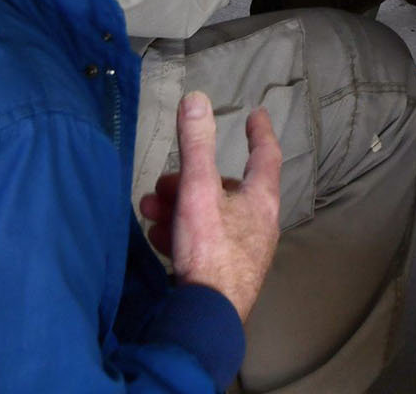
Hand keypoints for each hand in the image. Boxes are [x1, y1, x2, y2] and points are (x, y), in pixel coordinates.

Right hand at [139, 94, 282, 319]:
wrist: (207, 316)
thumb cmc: (210, 252)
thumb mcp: (198, 191)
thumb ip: (196, 145)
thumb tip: (197, 99)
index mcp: (260, 200)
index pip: (265, 155)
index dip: (259, 132)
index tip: (256, 115)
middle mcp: (259, 224)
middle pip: (225, 188)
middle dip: (190, 179)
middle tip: (162, 184)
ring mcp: (245, 252)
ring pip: (210, 216)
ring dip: (179, 208)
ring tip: (150, 211)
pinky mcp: (227, 273)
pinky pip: (204, 243)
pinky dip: (182, 233)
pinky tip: (159, 238)